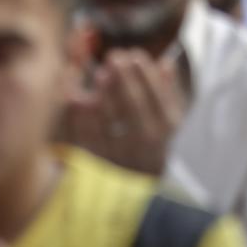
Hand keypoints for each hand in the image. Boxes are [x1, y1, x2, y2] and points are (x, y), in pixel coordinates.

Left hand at [66, 49, 185, 174]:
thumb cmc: (151, 143)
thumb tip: (166, 63)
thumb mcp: (168, 119)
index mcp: (166, 129)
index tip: (134, 55)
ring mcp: (122, 159)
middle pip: (135, 108)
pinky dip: (82, 119)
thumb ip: (168, 91)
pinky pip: (89, 141)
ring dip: (104, 96)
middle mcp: (147, 146)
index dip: (146, 74)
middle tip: (114, 56)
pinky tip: (78, 99)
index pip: (159, 97)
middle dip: (124, 79)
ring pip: (111, 125)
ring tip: (98, 73)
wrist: (137, 191)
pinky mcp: (98, 168)